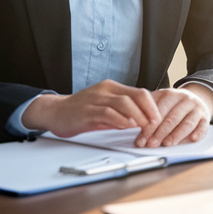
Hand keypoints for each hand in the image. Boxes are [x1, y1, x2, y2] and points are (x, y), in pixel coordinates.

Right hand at [22, 80, 160, 137]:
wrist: (55, 111)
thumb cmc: (81, 110)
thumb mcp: (104, 107)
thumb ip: (122, 111)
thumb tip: (142, 120)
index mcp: (111, 87)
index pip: (139, 92)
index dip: (151, 105)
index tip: (158, 118)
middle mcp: (105, 90)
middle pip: (135, 96)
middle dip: (148, 111)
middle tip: (155, 123)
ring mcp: (96, 100)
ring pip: (123, 103)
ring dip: (137, 115)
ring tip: (143, 126)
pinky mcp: (87, 111)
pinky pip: (107, 113)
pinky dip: (120, 120)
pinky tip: (126, 126)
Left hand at [135, 85, 212, 147]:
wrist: (194, 99)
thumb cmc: (172, 105)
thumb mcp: (160, 102)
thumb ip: (148, 110)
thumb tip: (132, 124)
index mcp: (170, 94)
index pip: (158, 111)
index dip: (148, 127)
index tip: (141, 140)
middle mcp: (184, 99)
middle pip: (171, 118)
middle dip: (159, 133)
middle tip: (151, 144)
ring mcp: (196, 108)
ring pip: (187, 122)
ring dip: (176, 135)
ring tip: (167, 144)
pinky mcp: (206, 117)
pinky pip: (203, 125)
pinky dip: (198, 132)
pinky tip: (193, 139)